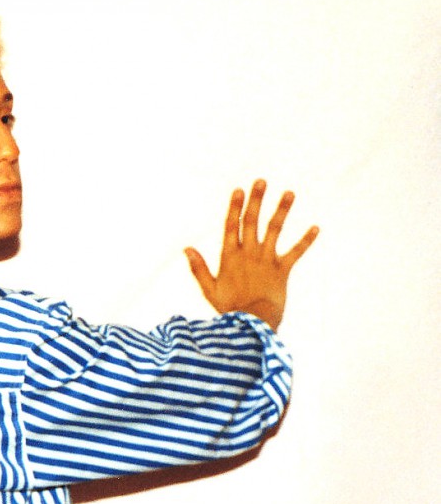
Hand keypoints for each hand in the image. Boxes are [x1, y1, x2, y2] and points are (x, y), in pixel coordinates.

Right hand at [184, 179, 318, 330]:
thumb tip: (186, 249)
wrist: (254, 322)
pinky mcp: (283, 270)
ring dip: (282, 211)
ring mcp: (267, 259)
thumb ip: (199, 268)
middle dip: (256, 200)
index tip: (238, 190)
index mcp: (230, 256)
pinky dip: (306, 240)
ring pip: (275, 230)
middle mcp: (249, 253)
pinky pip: (296, 252)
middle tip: (261, 181)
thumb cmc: (230, 308)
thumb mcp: (209, 289)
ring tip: (290, 193)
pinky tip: (316, 228)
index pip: (232, 226)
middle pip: (252, 221)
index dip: (235, 207)